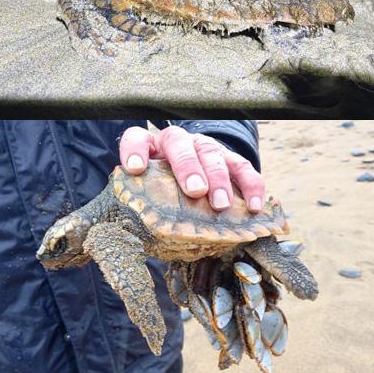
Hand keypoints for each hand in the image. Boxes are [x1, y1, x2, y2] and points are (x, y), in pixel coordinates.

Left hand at [118, 125, 265, 212]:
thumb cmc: (161, 194)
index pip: (136, 138)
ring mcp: (204, 148)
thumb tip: (119, 234)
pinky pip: (243, 167)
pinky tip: (254, 207)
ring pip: (211, 153)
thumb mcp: (144, 198)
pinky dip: (251, 186)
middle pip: (178, 142)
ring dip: (218, 179)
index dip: (134, 150)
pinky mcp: (230, 159)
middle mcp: (176, 143)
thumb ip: (134, 210)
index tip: (134, 169)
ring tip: (220, 205)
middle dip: (187, 166)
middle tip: (194, 190)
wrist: (190, 184)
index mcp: (148, 148)